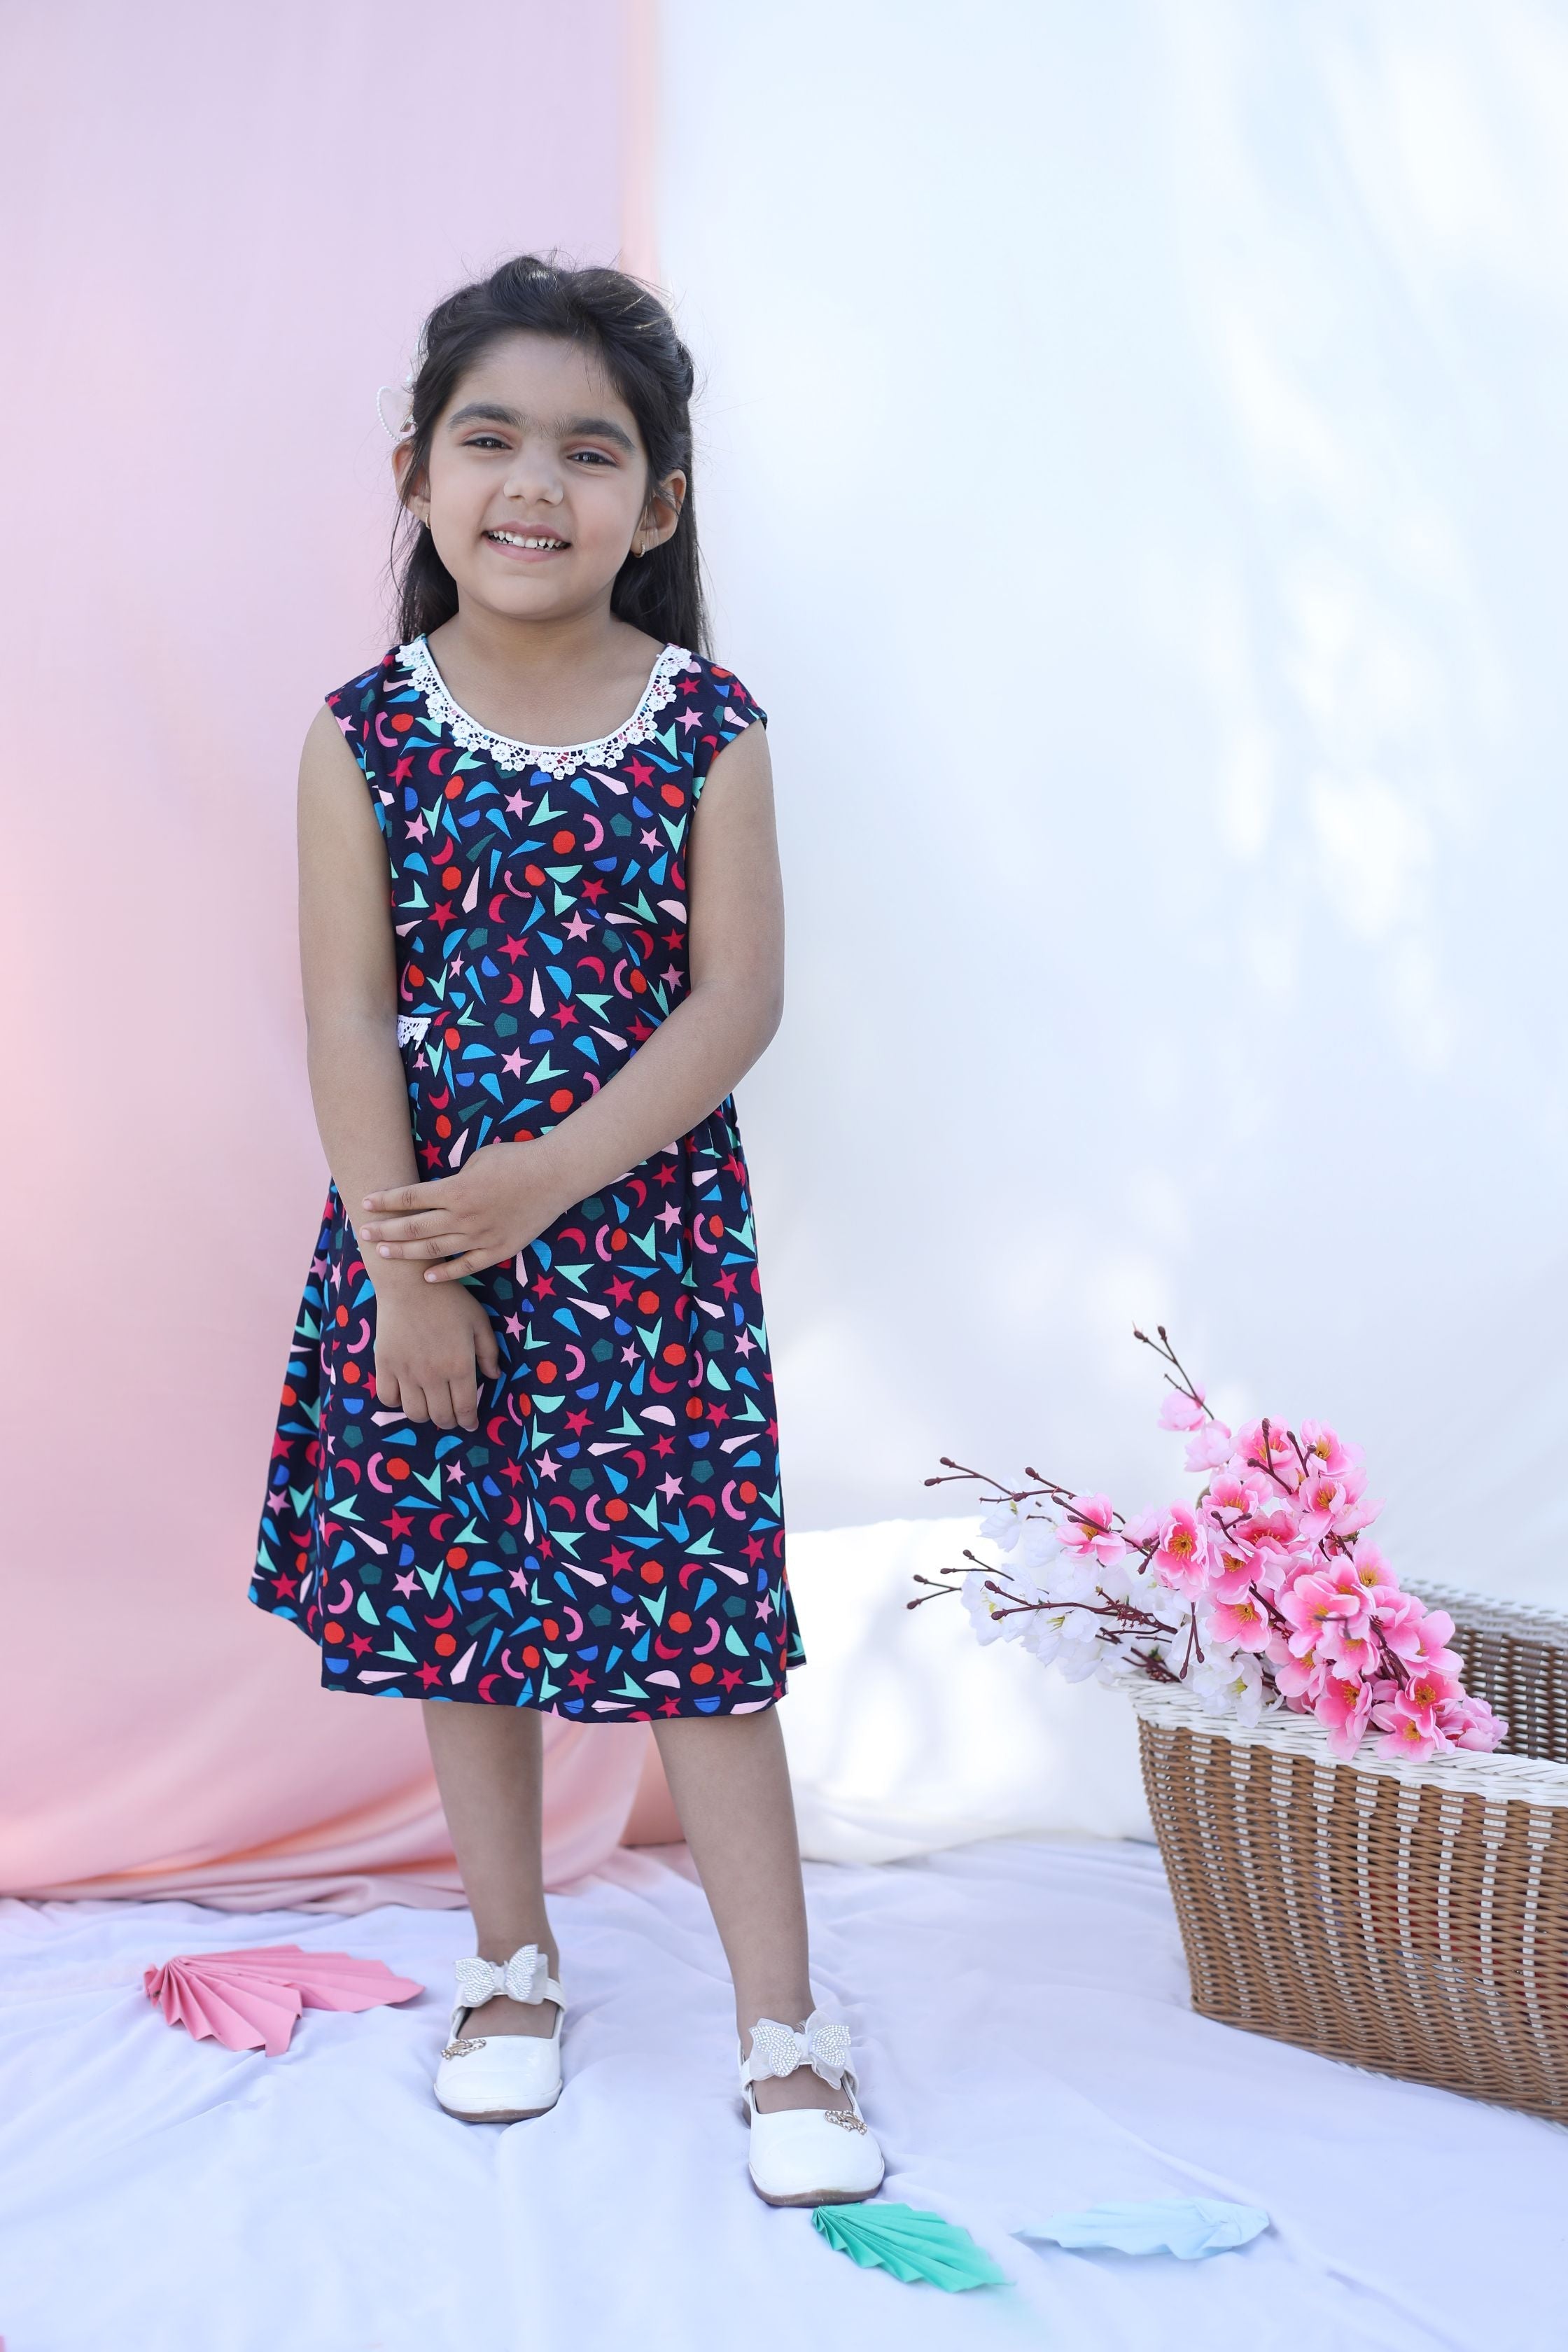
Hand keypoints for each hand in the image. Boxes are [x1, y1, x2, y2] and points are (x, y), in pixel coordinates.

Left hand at [360, 1139, 568, 1282]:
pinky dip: (445, 1273)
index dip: (386, 1201)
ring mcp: (481, 1236)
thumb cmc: (516, 1159)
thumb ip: (454, 1179)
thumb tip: (440, 1192)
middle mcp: (463, 1216)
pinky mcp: (499, 1249)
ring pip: (435, 1250)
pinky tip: (427, 1276)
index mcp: (456, 1189)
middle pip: (415, 1227)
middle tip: (363, 1233)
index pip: (410, 1197)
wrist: (555, 1176)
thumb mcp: (477, 1159)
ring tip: (383, 1254)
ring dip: (406, 1252)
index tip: (365, 1203)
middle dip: (386, 1230)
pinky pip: (466, 1266)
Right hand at [371, 1276, 500, 1430]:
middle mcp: (433, 1374)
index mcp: (459, 1365)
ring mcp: (407, 1371)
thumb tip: (493, 1377)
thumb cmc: (449, 1299)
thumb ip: (489, 1352)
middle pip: (440, 1416)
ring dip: (425, 1415)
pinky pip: (388, 1398)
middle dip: (450, 1421)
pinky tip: (406, 1393)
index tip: (471, 1424)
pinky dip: (397, 1402)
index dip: (469, 1421)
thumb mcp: (479, 1321)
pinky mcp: (385, 1365)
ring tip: (430, 1405)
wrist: (410, 1283)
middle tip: (452, 1416)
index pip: (465, 1408)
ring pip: (414, 1413)